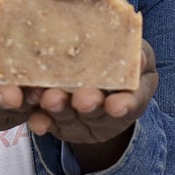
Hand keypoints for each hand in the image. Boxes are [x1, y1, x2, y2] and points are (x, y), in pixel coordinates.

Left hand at [25, 40, 157, 163]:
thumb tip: (139, 57)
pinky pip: (46, 122)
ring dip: (59, 109)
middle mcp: (105, 115)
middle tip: (82, 99)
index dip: (125, 105)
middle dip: (89, 106)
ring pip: (68, 117)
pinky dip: (40, 120)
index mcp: (131, 97)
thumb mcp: (136, 52)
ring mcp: (79, 121)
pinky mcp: (55, 121)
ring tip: (50, 97)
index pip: (132, 103)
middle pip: (96, 113)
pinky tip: (34, 118)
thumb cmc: (121, 55)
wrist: (97, 67)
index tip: (116, 105)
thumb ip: (138, 55)